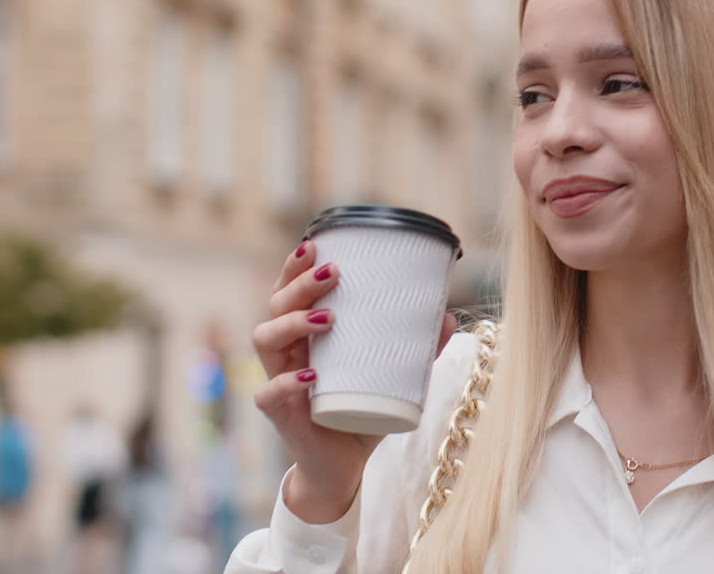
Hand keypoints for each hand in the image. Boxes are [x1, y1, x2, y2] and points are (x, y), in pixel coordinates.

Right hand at [250, 239, 457, 522]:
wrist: (342, 468)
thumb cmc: (360, 414)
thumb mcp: (391, 378)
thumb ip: (417, 350)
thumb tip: (448, 315)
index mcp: (305, 336)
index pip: (289, 291)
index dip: (295, 267)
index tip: (317, 244)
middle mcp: (286, 353)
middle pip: (276, 305)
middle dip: (301, 284)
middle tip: (334, 272)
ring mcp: (279, 381)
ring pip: (265, 339)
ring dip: (293, 322)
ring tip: (328, 319)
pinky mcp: (280, 415)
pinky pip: (270, 393)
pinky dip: (288, 383)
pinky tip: (311, 377)